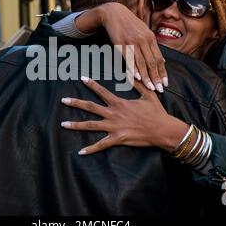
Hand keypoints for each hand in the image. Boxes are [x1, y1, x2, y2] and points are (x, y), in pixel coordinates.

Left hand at [60, 76, 189, 154]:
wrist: (162, 129)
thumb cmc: (156, 112)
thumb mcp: (148, 95)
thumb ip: (138, 84)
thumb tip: (133, 73)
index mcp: (119, 103)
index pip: (102, 91)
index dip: (91, 84)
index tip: (82, 78)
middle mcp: (113, 113)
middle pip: (90, 107)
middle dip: (76, 103)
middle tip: (63, 100)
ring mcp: (114, 127)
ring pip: (91, 125)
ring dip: (76, 125)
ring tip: (63, 124)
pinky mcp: (117, 139)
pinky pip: (101, 145)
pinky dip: (90, 149)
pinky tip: (80, 151)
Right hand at [75, 3, 167, 92]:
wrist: (114, 13)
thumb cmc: (130, 24)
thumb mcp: (144, 32)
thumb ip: (153, 46)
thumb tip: (163, 60)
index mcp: (150, 38)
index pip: (159, 58)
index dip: (163, 72)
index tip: (165, 83)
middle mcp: (143, 40)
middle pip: (152, 62)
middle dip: (156, 78)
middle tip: (159, 90)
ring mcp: (132, 42)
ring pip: (141, 63)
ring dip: (146, 77)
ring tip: (150, 87)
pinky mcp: (121, 44)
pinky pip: (128, 59)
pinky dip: (132, 69)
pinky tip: (136, 77)